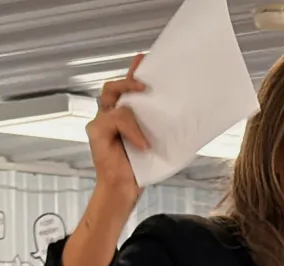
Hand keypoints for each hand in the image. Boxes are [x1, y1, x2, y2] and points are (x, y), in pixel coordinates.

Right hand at [86, 56, 149, 203]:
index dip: (134, 71)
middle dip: (129, 80)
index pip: (126, 87)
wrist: (124, 189)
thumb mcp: (155, 141)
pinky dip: (132, 131)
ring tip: (146, 124)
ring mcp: (101, 121)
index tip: (144, 58)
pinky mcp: (96, 131)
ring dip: (133, 110)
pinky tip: (143, 144)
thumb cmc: (140, 167)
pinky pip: (116, 119)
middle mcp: (109, 114)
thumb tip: (186, 113)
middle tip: (146, 84)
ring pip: (115, 100)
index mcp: (123, 115)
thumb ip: (160, 124)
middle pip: (114, 87)